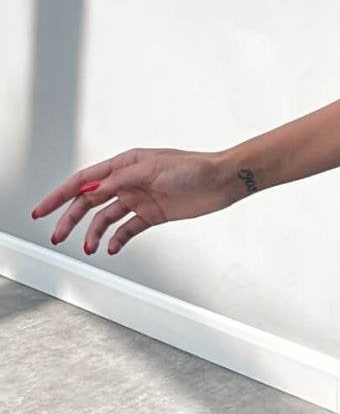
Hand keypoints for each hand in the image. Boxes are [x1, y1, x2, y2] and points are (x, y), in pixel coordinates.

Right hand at [30, 148, 241, 257]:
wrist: (223, 181)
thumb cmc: (194, 167)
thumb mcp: (153, 170)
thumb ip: (121, 180)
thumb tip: (93, 188)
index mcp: (125, 165)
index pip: (84, 180)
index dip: (60, 195)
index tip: (41, 210)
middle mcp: (129, 181)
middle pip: (90, 201)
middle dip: (70, 219)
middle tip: (56, 237)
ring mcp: (140, 198)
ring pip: (105, 217)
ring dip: (93, 233)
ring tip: (88, 248)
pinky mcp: (152, 214)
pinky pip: (126, 229)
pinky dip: (116, 239)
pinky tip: (109, 248)